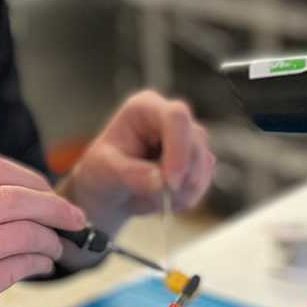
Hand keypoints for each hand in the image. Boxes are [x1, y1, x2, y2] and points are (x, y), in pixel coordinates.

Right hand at [0, 155, 85, 306]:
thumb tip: (24, 190)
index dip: (30, 176)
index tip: (48, 188)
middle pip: (12, 196)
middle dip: (53, 205)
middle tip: (72, 215)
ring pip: (22, 232)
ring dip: (50, 238)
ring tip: (55, 245)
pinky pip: (19, 266)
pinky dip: (39, 262)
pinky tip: (40, 264)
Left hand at [63, 91, 214, 237]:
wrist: (109, 189)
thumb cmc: (102, 170)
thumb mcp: (105, 170)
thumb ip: (132, 175)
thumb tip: (162, 183)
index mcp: (145, 107)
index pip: (176, 117)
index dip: (179, 148)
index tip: (171, 182)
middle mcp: (170, 118)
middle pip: (196, 140)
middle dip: (183, 175)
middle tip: (162, 198)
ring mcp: (186, 138)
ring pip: (203, 162)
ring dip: (184, 189)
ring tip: (153, 199)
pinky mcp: (195, 160)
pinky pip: (203, 180)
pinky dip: (186, 197)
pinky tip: (163, 199)